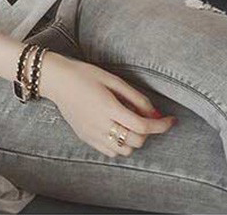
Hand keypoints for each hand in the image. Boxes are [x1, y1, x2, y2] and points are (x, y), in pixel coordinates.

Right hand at [42, 53, 177, 157]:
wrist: (56, 80)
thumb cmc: (83, 74)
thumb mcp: (111, 78)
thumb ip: (134, 96)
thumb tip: (154, 112)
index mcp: (108, 107)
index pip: (142, 125)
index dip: (161, 125)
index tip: (170, 120)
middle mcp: (100, 124)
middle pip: (136, 140)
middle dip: (147, 131)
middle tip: (145, 116)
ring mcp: (92, 134)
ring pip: (125, 150)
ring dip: (134, 140)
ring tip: (129, 123)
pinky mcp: (86, 138)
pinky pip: (110, 152)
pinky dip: (120, 146)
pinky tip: (116, 130)